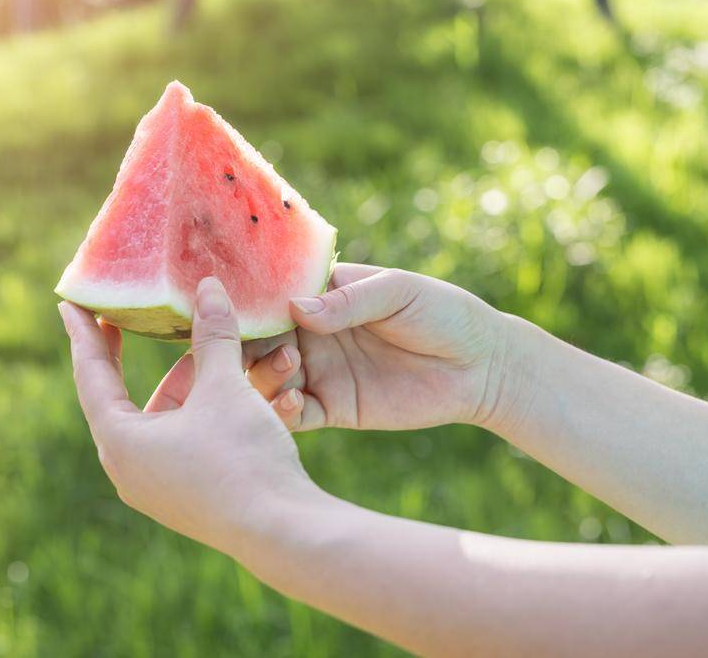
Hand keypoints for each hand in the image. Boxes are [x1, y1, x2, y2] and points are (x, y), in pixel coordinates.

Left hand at [58, 277, 317, 557]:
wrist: (284, 531)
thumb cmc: (242, 457)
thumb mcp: (224, 386)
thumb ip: (212, 335)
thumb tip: (208, 287)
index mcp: (120, 442)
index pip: (92, 375)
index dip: (85, 334)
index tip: (70, 304)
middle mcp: (129, 468)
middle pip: (124, 396)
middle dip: (134, 356)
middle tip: (123, 318)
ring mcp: (158, 486)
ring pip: (163, 415)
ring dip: (185, 380)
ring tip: (203, 342)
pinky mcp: (187, 494)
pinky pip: (184, 437)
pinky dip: (201, 406)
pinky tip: (228, 381)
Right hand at [242, 264, 511, 431]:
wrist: (482, 366)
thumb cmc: (442, 313)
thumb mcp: (397, 293)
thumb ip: (348, 301)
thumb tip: (295, 309)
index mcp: (321, 294)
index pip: (272, 296)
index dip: (248, 302)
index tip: (226, 308)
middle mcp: (311, 333)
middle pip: (259, 340)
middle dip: (246, 345)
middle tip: (252, 347)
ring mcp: (320, 371)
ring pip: (268, 378)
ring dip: (264, 376)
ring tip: (289, 369)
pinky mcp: (334, 408)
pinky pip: (296, 415)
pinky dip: (284, 412)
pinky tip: (294, 404)